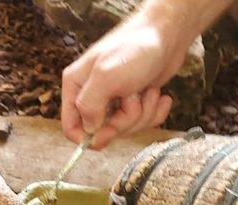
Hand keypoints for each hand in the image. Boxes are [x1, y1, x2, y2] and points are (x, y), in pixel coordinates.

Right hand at [61, 11, 183, 149]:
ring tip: (147, 90)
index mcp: (76, 86)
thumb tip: (88, 131)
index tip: (108, 134)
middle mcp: (92, 94)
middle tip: (133, 98)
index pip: (70, 127)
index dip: (88, 137)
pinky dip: (155, 111)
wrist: (167, 34)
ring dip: (143, 113)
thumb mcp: (107, 77)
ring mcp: (114, 99)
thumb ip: (90, 106)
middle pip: (102, 131)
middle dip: (124, 120)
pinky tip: (159, 95)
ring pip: (125, 128)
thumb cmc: (135, 49)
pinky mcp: (135, 101)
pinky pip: (143, 122)